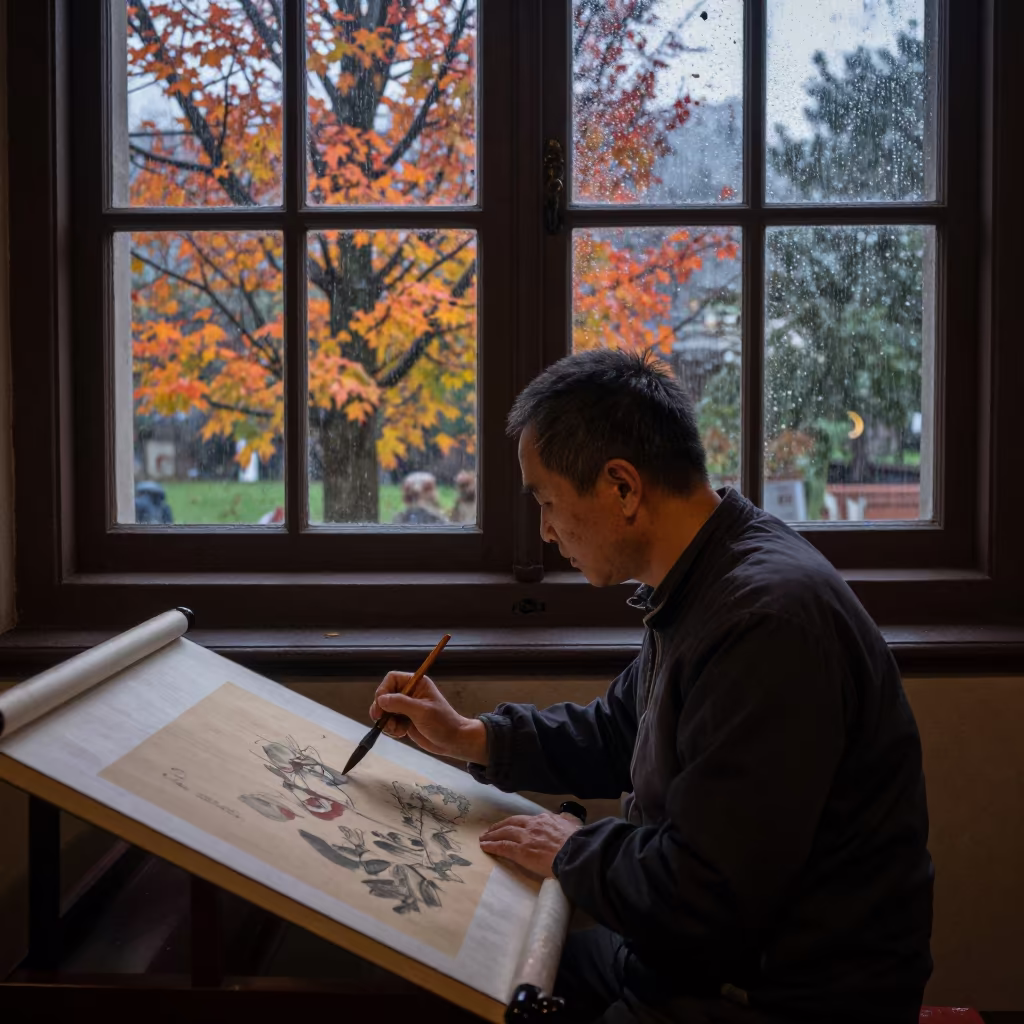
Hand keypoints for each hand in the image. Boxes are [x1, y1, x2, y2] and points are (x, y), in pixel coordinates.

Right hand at [370, 671, 487, 763]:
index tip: (381, 705)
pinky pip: (388, 722)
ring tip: (397, 730)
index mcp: (416, 684)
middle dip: (382, 709)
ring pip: (384, 710)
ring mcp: (406, 707)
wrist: (452, 741)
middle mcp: (409, 693)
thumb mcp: (421, 711)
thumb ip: (400, 703)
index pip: (391, 679)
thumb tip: (381, 699)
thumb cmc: (442, 723)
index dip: (383, 690)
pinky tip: (401, 733)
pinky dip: (391, 729)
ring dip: (386, 721)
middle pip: (384, 695)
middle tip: (381, 719)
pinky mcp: (404, 720)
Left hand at [479, 812, 580, 878]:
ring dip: (492, 835)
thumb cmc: (577, 842)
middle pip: (511, 823)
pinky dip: (492, 846)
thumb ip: (566, 821)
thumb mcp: (572, 825)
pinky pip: (503, 846)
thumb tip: (566, 819)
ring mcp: (526, 838)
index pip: (525, 820)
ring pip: (504, 833)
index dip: (515, 823)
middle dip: (499, 827)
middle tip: (489, 831)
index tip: (509, 825)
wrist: (576, 852)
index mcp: (545, 819)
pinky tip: (485, 847)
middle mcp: (533, 825)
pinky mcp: (521, 851)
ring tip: (483, 838)